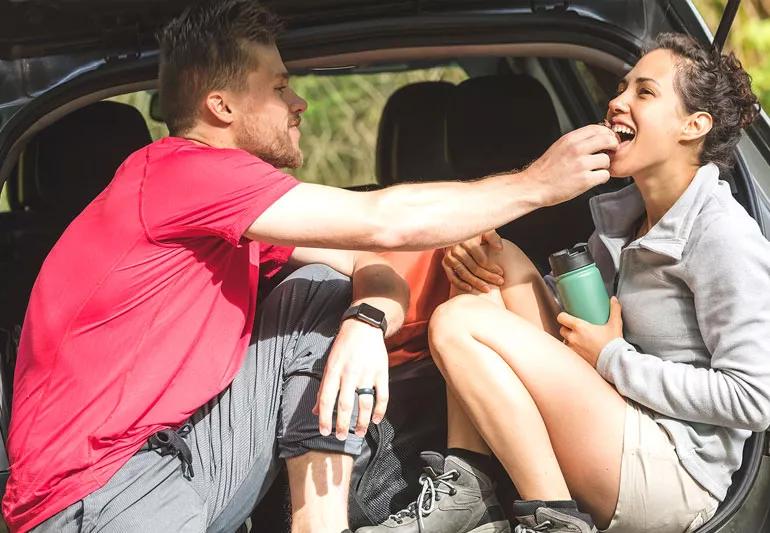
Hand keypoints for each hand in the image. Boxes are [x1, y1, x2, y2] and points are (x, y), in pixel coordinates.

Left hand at [313, 318, 388, 439]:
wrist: (364, 327)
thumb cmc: (343, 347)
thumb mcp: (329, 364)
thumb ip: (323, 388)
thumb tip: (315, 411)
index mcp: (333, 371)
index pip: (326, 399)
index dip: (324, 418)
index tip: (324, 431)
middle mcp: (349, 374)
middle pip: (345, 405)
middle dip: (342, 425)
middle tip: (341, 437)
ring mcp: (367, 374)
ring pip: (364, 404)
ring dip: (362, 422)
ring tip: (359, 433)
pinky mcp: (381, 373)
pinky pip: (382, 396)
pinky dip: (380, 411)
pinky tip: (375, 420)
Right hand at [442, 231, 504, 292]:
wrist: (458, 233)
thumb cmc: (475, 234)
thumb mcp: (485, 231)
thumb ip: (493, 238)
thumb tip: (499, 249)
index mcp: (467, 241)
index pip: (481, 259)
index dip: (492, 267)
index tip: (501, 273)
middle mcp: (457, 249)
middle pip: (474, 268)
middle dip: (487, 276)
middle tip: (499, 282)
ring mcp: (450, 257)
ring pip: (464, 274)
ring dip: (476, 283)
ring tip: (487, 289)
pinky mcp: (445, 263)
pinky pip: (452, 277)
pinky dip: (460, 284)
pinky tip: (470, 289)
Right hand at [525, 124, 617, 206]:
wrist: (534, 186)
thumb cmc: (545, 170)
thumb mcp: (558, 147)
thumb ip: (575, 141)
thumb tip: (595, 138)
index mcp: (569, 139)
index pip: (597, 128)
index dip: (607, 134)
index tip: (608, 140)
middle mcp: (576, 149)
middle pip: (607, 140)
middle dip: (612, 146)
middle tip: (610, 152)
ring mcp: (581, 165)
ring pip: (607, 159)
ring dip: (604, 166)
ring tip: (594, 169)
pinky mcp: (584, 180)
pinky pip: (604, 175)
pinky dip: (601, 178)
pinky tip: (593, 179)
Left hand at [557, 296, 622, 366]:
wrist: (614, 362)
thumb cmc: (613, 344)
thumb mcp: (615, 325)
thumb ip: (614, 310)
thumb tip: (614, 299)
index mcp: (579, 327)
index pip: (562, 318)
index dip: (563, 316)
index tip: (567, 316)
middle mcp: (573, 338)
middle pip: (562, 329)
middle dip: (566, 328)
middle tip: (575, 328)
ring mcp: (573, 349)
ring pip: (565, 341)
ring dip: (569, 339)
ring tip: (578, 339)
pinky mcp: (575, 358)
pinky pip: (569, 351)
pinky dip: (572, 349)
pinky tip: (579, 348)